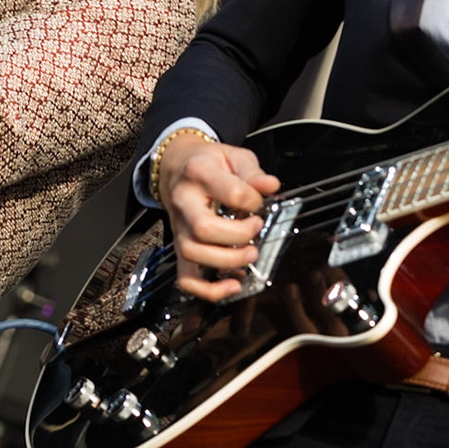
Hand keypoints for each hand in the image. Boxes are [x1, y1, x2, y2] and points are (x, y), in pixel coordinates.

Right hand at [159, 135, 280, 301]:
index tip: (259, 202)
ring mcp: (179, 227)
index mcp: (199, 173)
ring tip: (250, 255)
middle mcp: (183, 202)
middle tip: (256, 228)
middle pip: (204, 228)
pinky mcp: (179, 247)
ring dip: (227, 261)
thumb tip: (271, 186)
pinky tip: (233, 285)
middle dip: (238, 235)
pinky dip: (209, 290)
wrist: (177, 166)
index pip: (231, 192)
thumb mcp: (234, 157)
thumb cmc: (208, 163)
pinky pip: (186, 278)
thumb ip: (253, 172)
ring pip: (193, 254)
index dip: (253, 200)